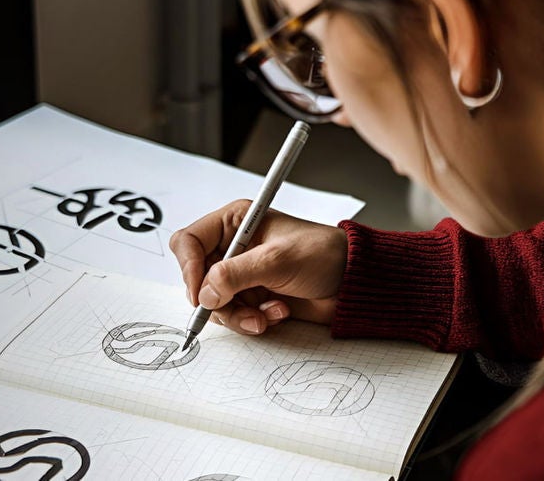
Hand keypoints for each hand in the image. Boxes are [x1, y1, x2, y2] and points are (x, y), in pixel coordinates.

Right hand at [169, 200, 347, 334]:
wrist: (354, 284)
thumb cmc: (324, 256)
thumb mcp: (277, 260)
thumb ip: (235, 275)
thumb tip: (205, 294)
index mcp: (234, 223)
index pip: (189, 242)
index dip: (189, 267)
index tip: (201, 292)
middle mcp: (233, 248)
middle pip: (197, 278)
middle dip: (218, 300)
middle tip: (237, 308)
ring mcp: (241, 275)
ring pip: (214, 302)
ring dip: (238, 314)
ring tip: (266, 315)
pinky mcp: (251, 297)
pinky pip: (234, 315)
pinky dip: (253, 320)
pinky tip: (277, 312)